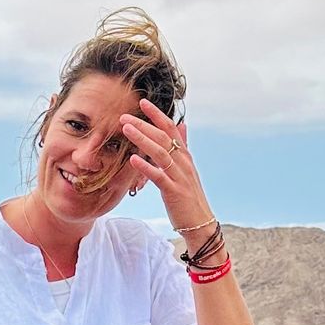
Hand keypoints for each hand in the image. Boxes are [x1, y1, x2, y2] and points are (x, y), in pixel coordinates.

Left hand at [120, 96, 210, 235]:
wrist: (200, 223)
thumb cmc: (189, 195)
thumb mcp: (187, 168)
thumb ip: (183, 146)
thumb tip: (182, 125)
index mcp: (184, 155)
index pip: (171, 129)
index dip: (157, 115)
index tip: (142, 102)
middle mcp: (183, 162)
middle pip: (163, 137)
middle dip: (143, 125)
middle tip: (124, 116)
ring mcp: (180, 176)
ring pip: (160, 153)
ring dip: (142, 139)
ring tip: (126, 130)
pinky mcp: (174, 191)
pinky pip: (159, 176)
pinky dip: (147, 167)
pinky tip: (134, 159)